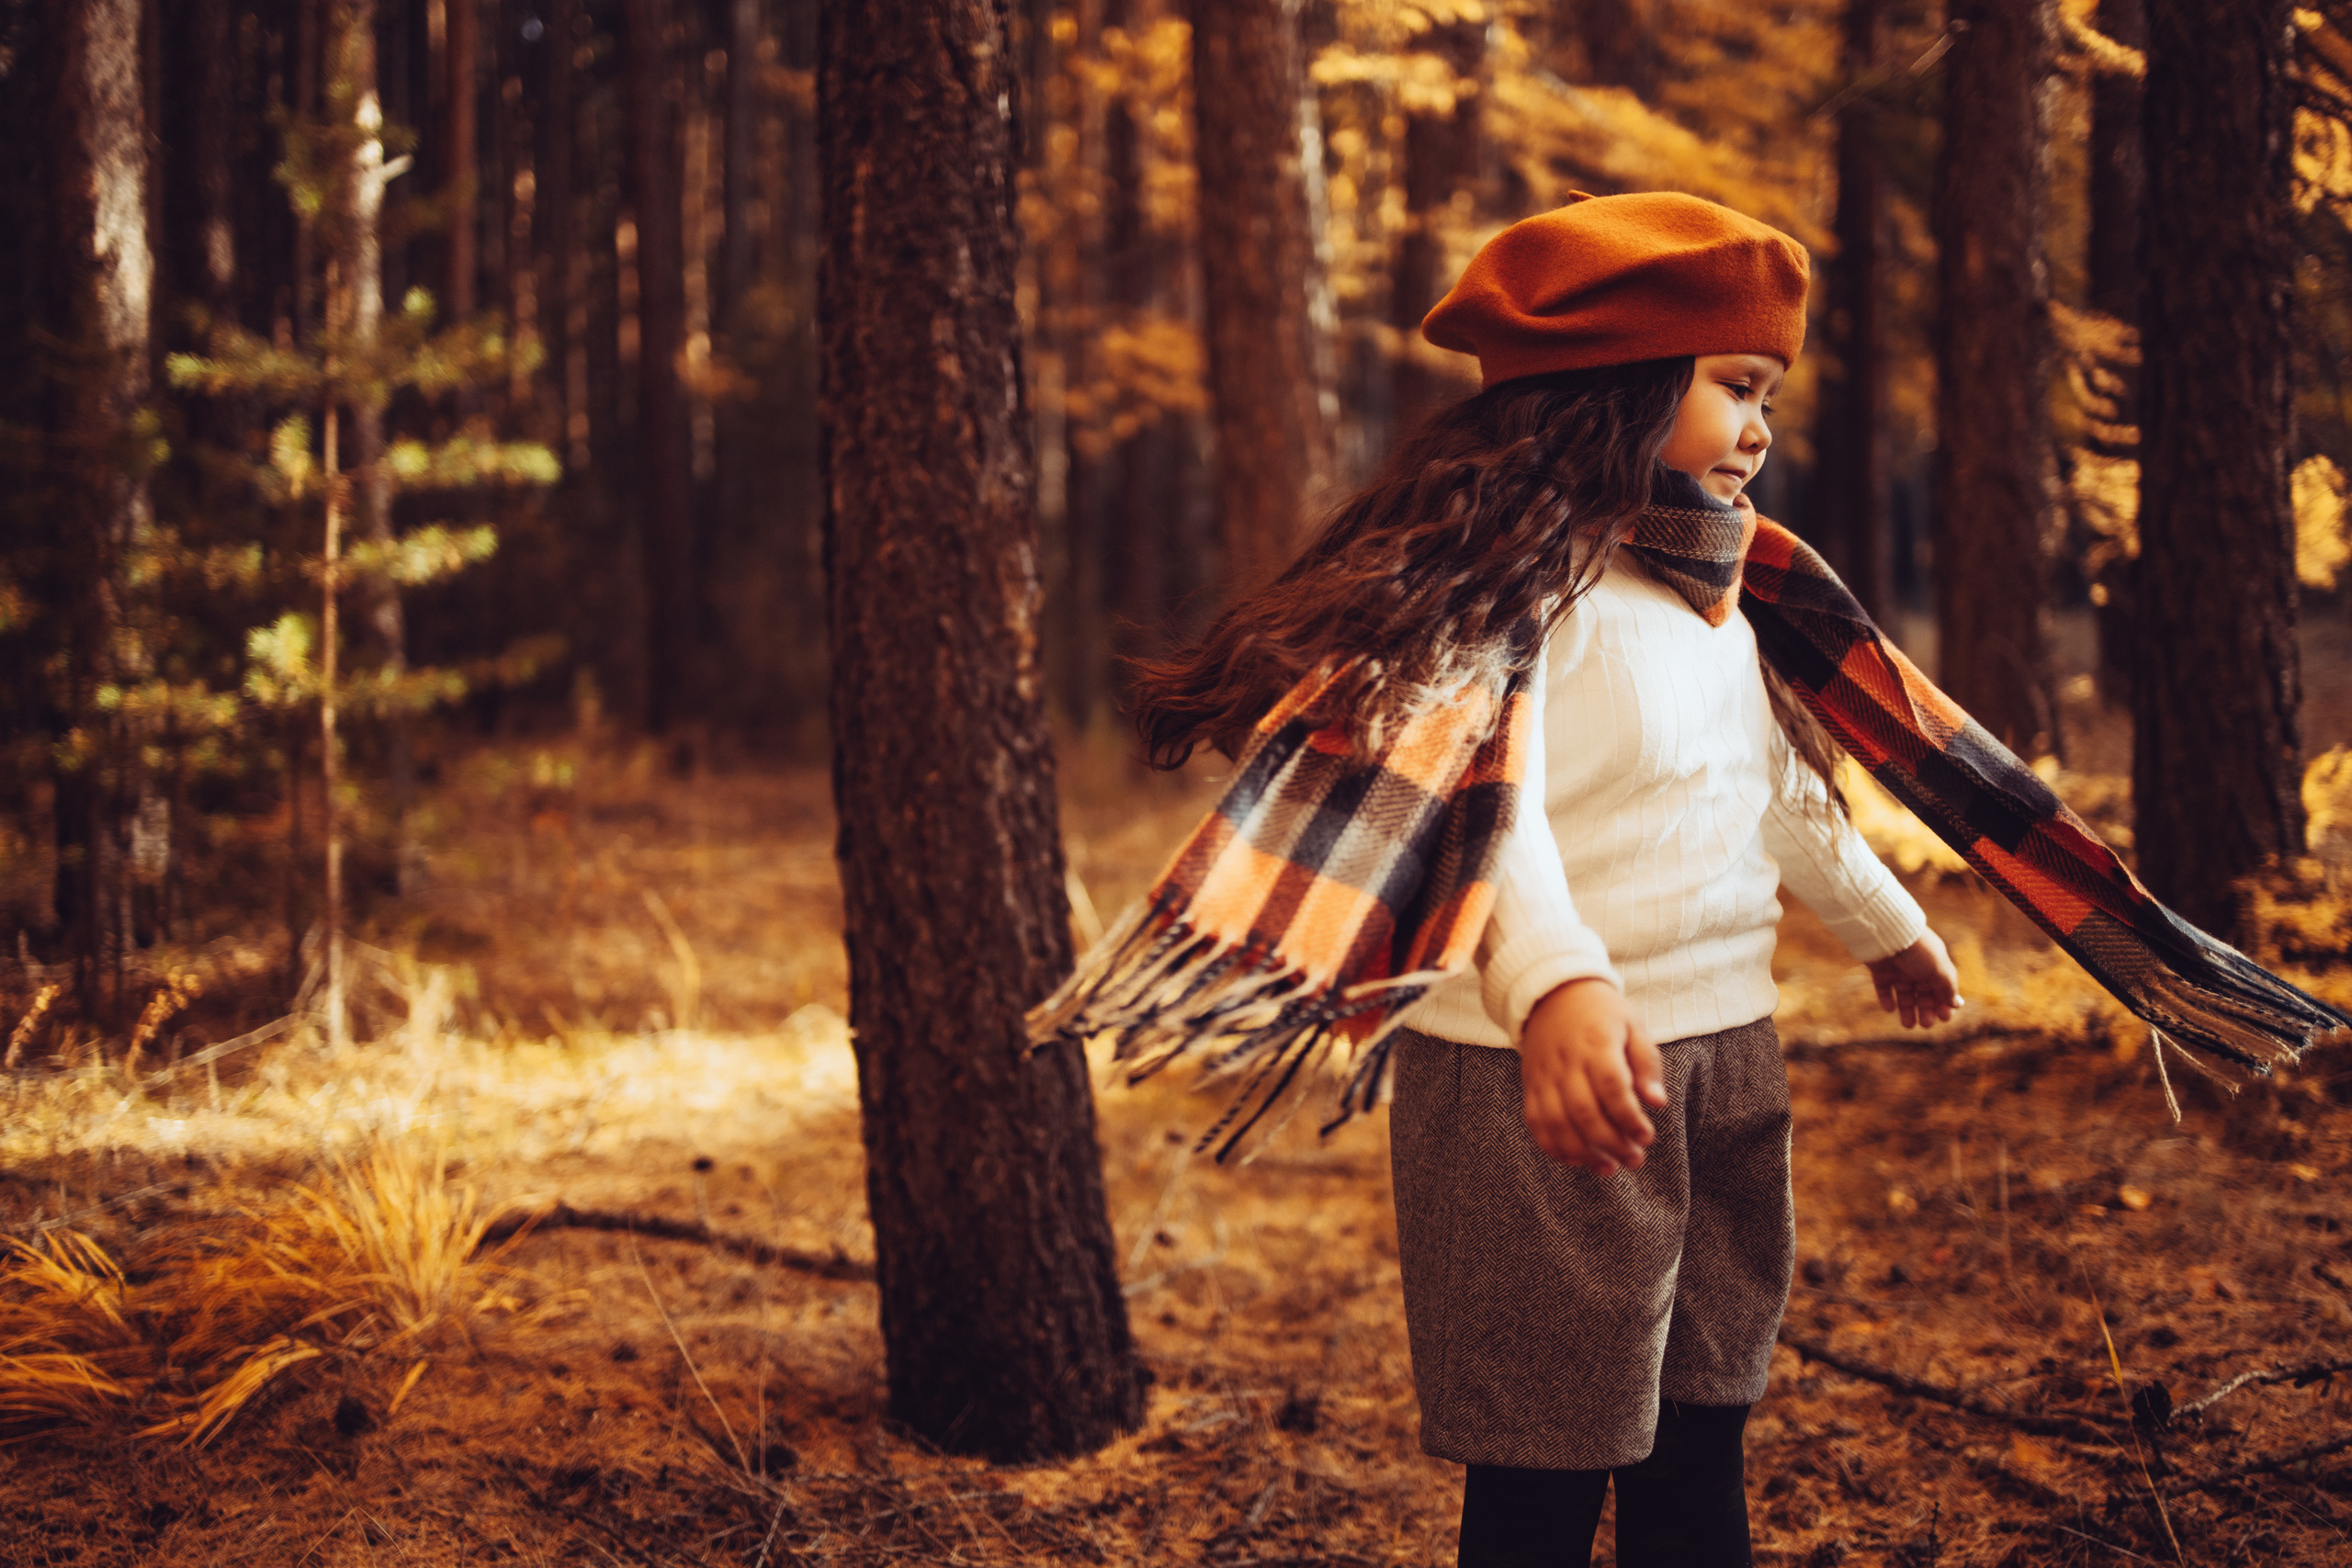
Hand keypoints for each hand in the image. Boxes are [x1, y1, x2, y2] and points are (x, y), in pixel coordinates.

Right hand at [1519, 978, 1666, 1176]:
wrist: (1552, 993)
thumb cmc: (1601, 1013)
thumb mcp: (1633, 1026)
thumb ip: (1646, 1064)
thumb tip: (1657, 1103)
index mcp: (1596, 1044)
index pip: (1611, 1088)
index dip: (1629, 1118)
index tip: (1647, 1136)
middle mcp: (1566, 1062)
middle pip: (1584, 1112)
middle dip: (1611, 1143)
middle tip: (1635, 1159)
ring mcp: (1544, 1076)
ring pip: (1557, 1123)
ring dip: (1583, 1152)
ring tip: (1609, 1167)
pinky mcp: (1531, 1085)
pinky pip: (1536, 1122)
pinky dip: (1553, 1146)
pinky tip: (1577, 1160)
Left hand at [1865, 929, 1962, 1027]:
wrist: (1886, 932)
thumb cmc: (1917, 950)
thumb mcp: (1938, 969)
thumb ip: (1948, 987)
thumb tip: (1957, 1004)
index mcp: (1935, 965)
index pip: (1942, 988)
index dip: (1944, 1004)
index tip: (1944, 1018)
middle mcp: (1917, 968)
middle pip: (1924, 994)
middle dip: (1926, 1010)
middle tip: (1926, 1024)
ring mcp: (1899, 969)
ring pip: (1904, 995)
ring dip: (1907, 1010)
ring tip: (1909, 1025)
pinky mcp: (1881, 971)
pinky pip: (1884, 989)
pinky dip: (1887, 999)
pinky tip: (1890, 1009)